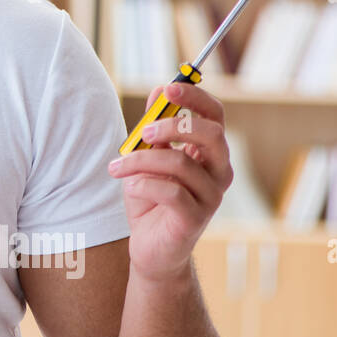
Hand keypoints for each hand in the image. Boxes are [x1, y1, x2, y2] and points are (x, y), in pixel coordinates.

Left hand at [107, 82, 232, 283]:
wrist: (150, 247)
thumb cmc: (150, 198)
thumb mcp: (147, 157)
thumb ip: (154, 127)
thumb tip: (158, 90)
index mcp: (209, 152)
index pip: (215, 115)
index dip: (195, 98)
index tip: (167, 90)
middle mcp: (218, 172)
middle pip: (211, 135)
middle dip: (173, 126)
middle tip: (142, 131)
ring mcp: (211, 196)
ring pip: (181, 163)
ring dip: (142, 160)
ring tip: (118, 167)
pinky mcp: (196, 218)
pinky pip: (171, 192)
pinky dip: (144, 184)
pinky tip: (130, 187)